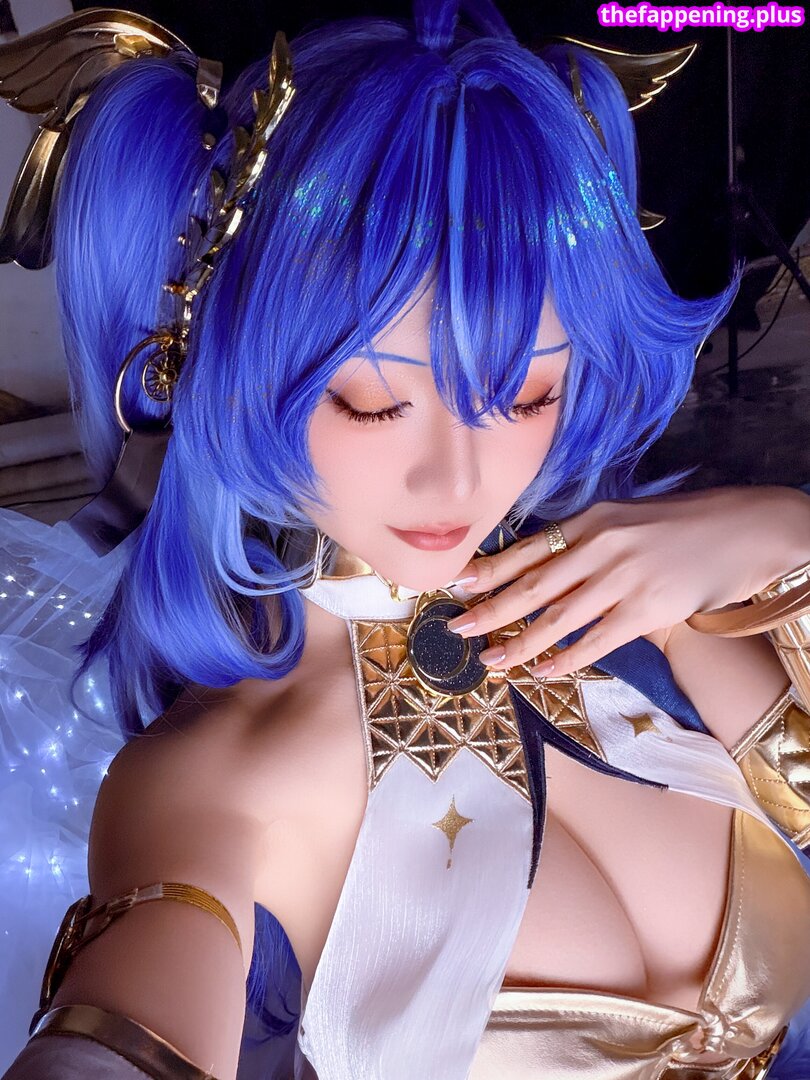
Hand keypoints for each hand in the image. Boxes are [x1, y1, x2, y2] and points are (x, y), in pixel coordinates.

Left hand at [447, 485, 809, 678]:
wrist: (742, 531)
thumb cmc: (680, 526)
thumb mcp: (624, 518)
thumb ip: (584, 539)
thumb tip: (539, 566)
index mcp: (590, 520)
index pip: (528, 548)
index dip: (490, 568)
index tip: (456, 583)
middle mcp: (600, 545)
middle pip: (532, 585)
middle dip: (490, 610)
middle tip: (458, 629)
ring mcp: (623, 577)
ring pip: (557, 617)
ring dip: (519, 643)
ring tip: (491, 661)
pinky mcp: (647, 608)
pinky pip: (596, 640)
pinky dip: (567, 658)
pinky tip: (544, 671)